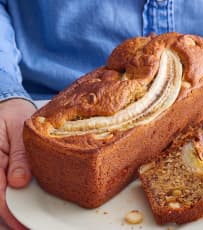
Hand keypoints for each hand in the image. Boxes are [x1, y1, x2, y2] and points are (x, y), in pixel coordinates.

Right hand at [0, 99, 35, 229]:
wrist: (9, 108)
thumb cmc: (14, 116)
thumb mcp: (20, 132)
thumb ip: (20, 156)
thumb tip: (20, 182)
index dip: (8, 212)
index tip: (22, 223)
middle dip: (8, 215)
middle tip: (26, 225)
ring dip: (8, 210)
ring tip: (24, 220)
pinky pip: (0, 186)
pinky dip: (8, 198)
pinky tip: (20, 204)